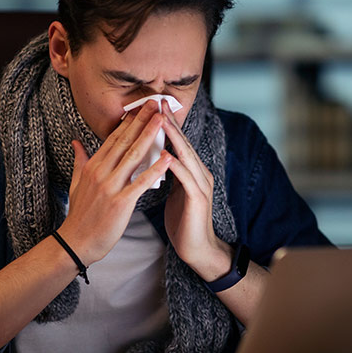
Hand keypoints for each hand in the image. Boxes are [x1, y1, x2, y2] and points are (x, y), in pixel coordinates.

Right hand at [56, 100, 173, 264]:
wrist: (76, 243)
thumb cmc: (79, 215)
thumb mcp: (76, 183)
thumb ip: (79, 160)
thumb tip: (76, 142)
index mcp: (92, 166)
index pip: (114, 138)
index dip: (129, 121)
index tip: (141, 106)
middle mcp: (101, 172)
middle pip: (125, 141)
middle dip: (142, 121)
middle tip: (156, 103)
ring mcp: (110, 187)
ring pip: (133, 156)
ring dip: (150, 137)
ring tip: (163, 121)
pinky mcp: (120, 202)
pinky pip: (141, 183)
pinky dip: (155, 170)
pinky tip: (168, 158)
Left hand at [159, 100, 231, 280]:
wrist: (196, 249)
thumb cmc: (182, 221)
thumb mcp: (172, 191)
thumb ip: (167, 173)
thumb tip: (154, 156)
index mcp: (191, 171)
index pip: (177, 142)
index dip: (165, 124)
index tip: (150, 106)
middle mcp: (199, 173)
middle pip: (183, 142)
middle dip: (169, 122)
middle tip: (157, 102)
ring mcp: (201, 185)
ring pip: (186, 156)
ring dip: (173, 138)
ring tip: (160, 121)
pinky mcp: (199, 199)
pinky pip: (187, 179)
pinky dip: (176, 166)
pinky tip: (166, 155)